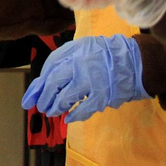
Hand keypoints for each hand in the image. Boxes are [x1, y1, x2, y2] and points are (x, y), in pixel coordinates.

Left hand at [21, 34, 147, 123]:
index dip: (38, 84)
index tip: (30, 97)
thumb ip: (65, 61)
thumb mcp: (83, 48)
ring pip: (66, 97)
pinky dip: (75, 115)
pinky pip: (84, 109)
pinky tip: (69, 118)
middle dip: (44, 97)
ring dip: (56, 107)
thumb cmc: (106, 54)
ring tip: (53, 112)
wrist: (135, 60)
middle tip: (41, 107)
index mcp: (75, 50)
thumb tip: (43, 83)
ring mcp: (91, 80)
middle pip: (53, 82)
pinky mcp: (103, 95)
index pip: (50, 67)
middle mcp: (80, 63)